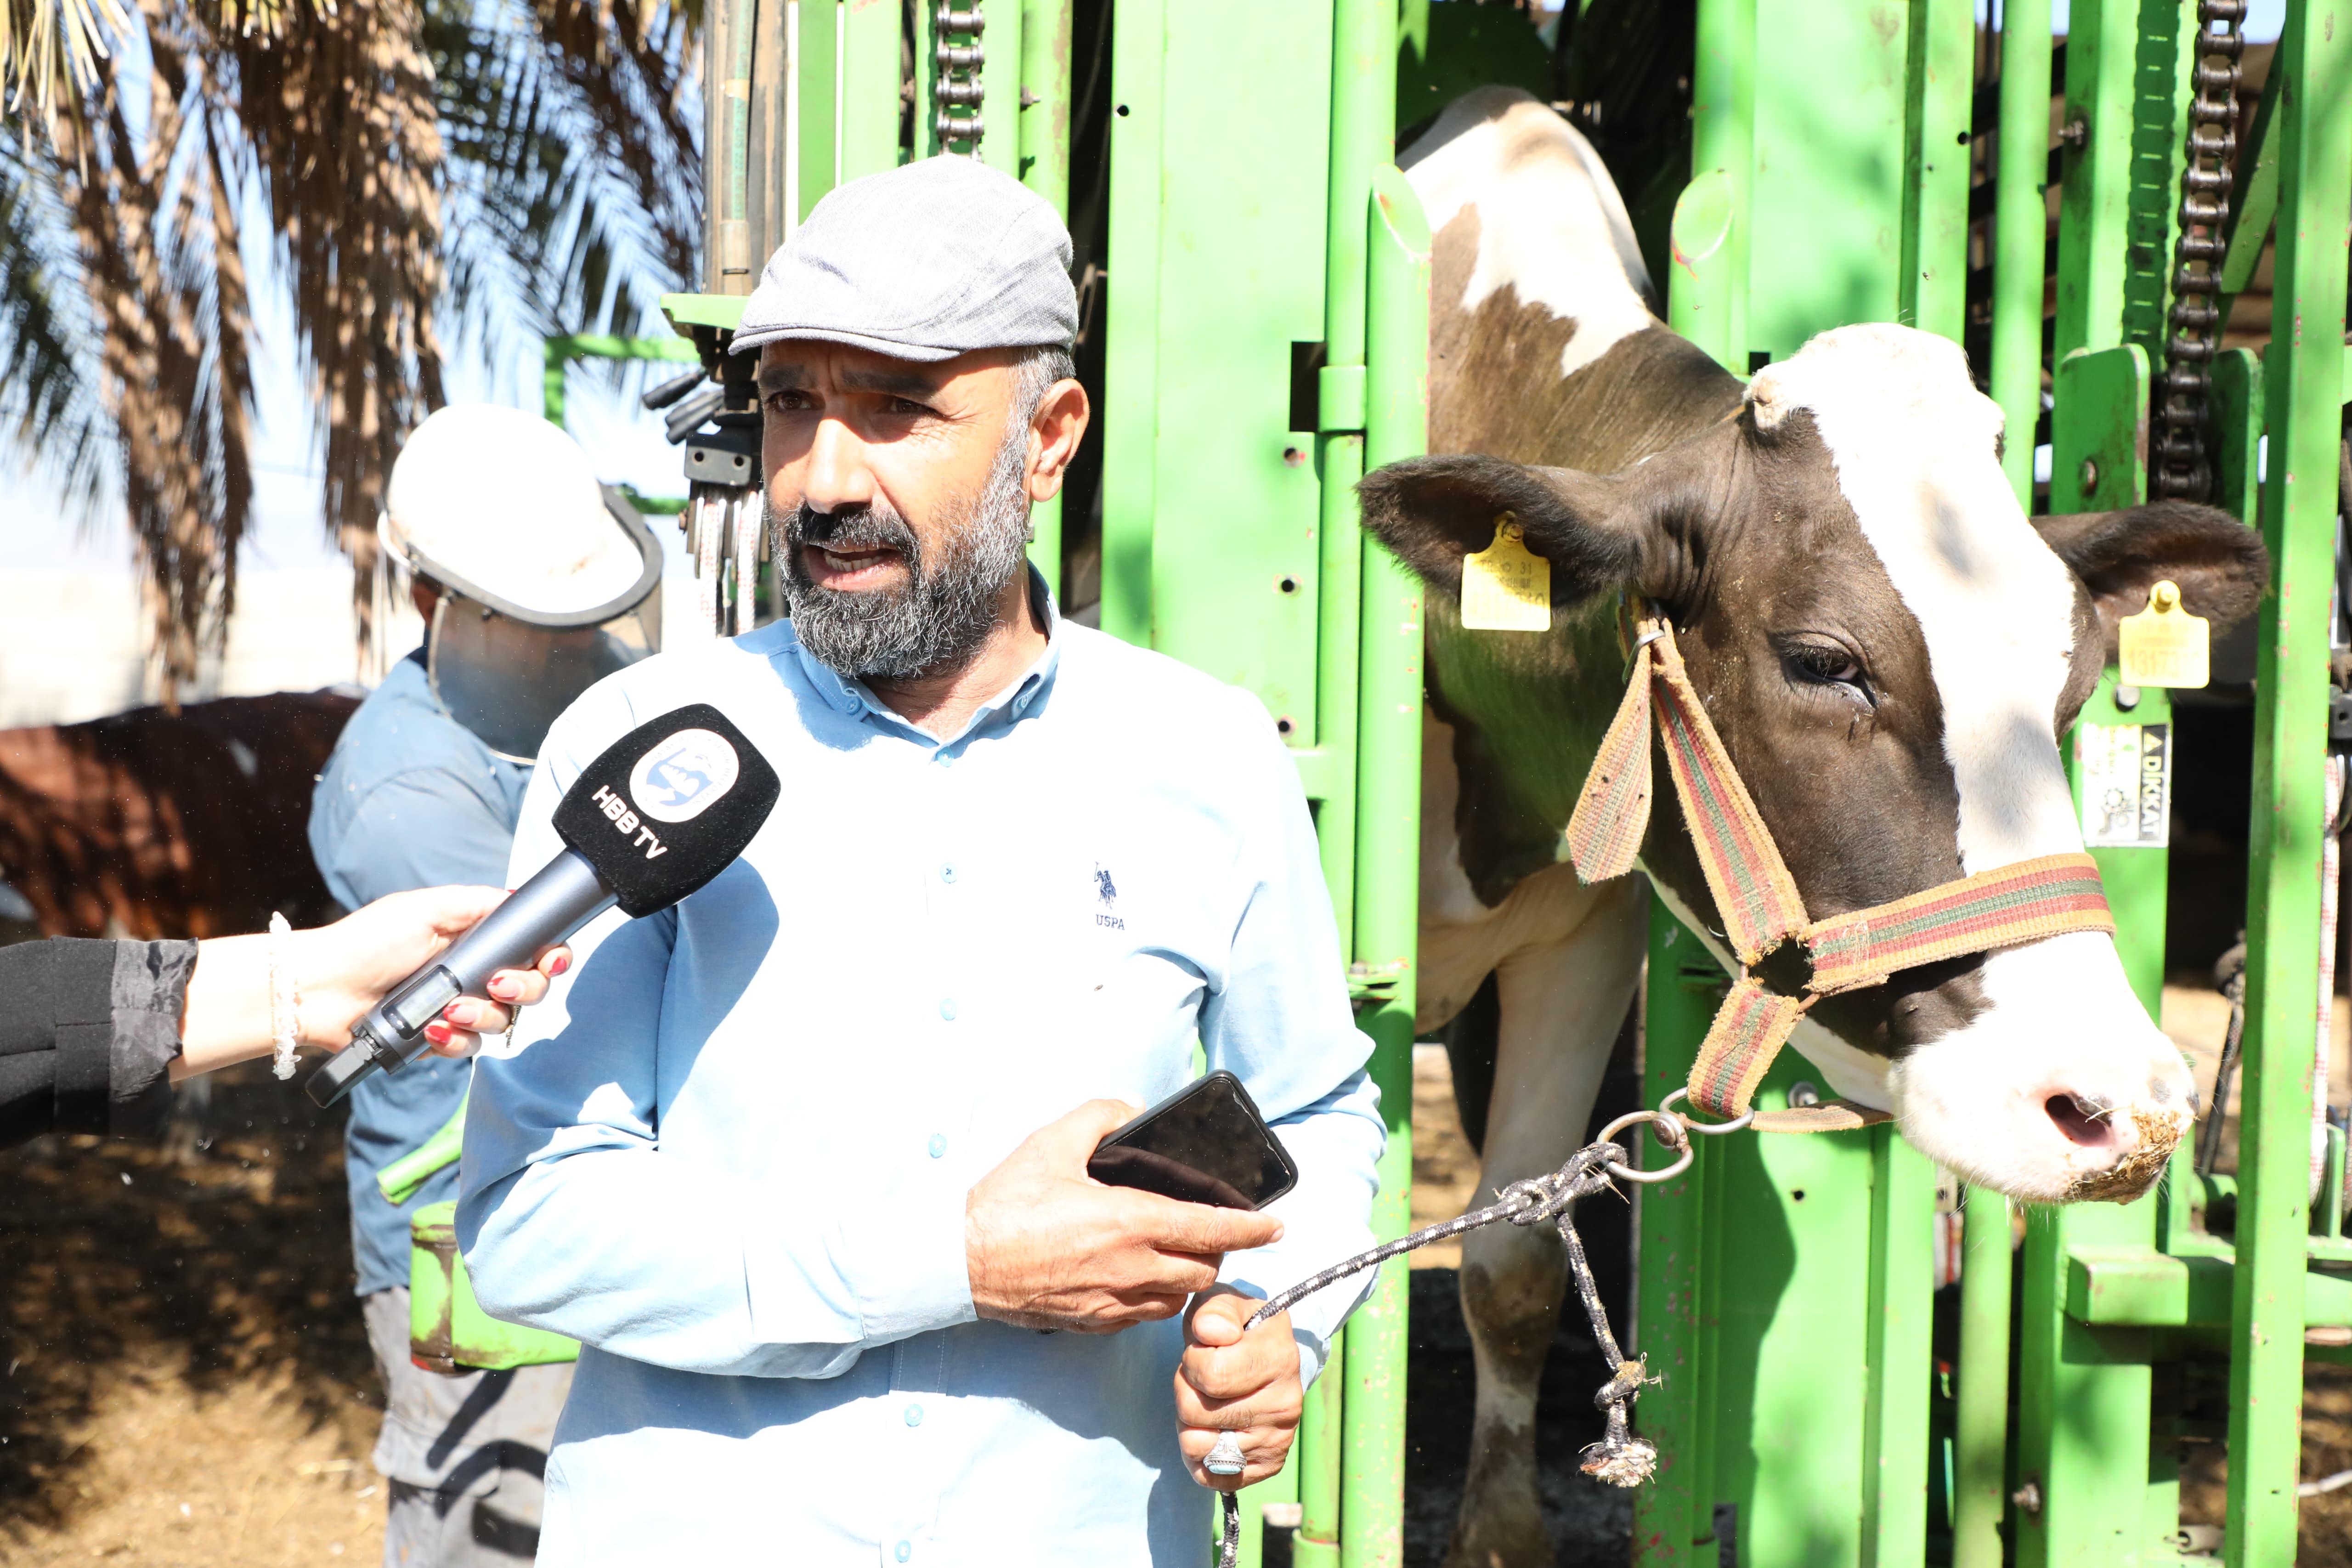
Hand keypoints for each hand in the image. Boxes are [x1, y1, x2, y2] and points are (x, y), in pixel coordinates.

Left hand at [174, 887, 573, 1079]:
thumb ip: (477, 903)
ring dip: (483, 1017)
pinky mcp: (437, 1040)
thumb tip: (520, 900)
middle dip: (523, 989)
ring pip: (502, 1023)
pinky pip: (468, 1048)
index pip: (533, 950)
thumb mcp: (426, 907)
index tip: (550, 962)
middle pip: (530, 989)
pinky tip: (433, 1031)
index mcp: (476, 940)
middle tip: (497, 985)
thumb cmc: (367, 941)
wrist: (321, 988)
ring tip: (448, 1010)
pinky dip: (455, 1041)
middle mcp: (473, 975)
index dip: (550, 958)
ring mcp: (457, 1009)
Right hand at [965, 1099, 1283, 1333]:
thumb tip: (1131, 1109)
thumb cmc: (1004, 1204)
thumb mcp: (1053, 1141)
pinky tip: (1141, 1276)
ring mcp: (1112, 1301)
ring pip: (1178, 1298)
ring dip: (1189, 1276)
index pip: (1210, 1228)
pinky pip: (1145, 1315)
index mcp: (1128, 1222)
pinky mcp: (1092, 1322)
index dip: (1251, 1229)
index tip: (1276, 1227)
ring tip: (1180, 1253)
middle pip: (1203, 1268)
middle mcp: (1129, 1268)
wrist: (958, 1263)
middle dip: (1218, 1250)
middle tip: (1214, 1230)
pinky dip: (1157, 1297)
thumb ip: (1100, 1116)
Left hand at [1176, 1286, 1301, 1491]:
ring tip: (1208, 1403)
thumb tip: (1212, 1333)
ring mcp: (1280, 1437)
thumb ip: (1212, 1312)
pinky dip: (1199, 1456)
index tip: (1205, 1351)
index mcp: (1280, 1354)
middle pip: (1197, 1412)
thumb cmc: (1233, 1330)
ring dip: (1189, 1423)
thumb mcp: (1220, 1305)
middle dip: (1186, 1391)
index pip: (1210, 1373)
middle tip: (1204, 1380)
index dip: (1192, 1360)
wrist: (1264, 1359)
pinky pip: (1210, 1475)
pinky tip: (1213, 1430)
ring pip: (1198, 1445)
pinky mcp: (1268, 1466)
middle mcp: (1288, 1401)